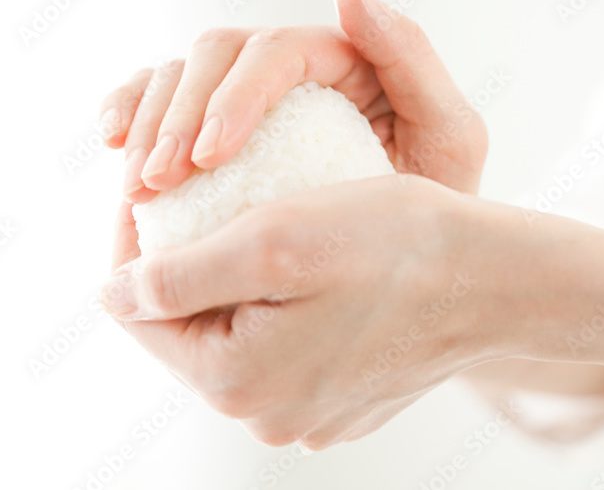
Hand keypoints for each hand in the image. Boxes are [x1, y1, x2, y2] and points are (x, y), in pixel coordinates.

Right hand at [97, 0, 487, 202]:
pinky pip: (155, 102)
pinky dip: (126, 112)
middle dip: (177, 116)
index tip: (210, 155)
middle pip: (212, 56)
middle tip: (160, 181)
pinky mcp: (211, 129)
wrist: (416, 267)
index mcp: (340, 58)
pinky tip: (113, 148)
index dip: (233, 95)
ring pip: (174, 75)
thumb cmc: (438, 206)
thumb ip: (407, 52)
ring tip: (136, 186)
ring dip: (145, 124)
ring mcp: (244, 96)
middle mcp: (286, 68)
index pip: (274, 52)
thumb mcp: (449, 134)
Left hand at [99, 175, 506, 449]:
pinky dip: (280, 309)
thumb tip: (110, 297)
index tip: (150, 187)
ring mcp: (309, 416)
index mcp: (238, 382)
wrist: (494, 279)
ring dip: (234, 285)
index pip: (143, 313)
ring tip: (253, 223)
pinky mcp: (342, 405)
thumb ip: (175, 275)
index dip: (135, 245)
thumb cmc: (392, 243)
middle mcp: (268, 416)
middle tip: (204, 197)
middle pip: (189, 330)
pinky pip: (284, 353)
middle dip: (185, 265)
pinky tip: (305, 269)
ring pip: (236, 338)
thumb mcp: (271, 239)